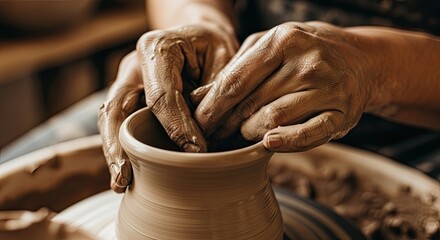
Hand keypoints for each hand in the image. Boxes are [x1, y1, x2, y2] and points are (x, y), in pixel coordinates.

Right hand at [99, 24, 237, 191]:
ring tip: (120, 183)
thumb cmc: (216, 49)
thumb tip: (203, 137)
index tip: (196, 151)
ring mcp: (129, 82)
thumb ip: (213, 94)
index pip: (161, 95)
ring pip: (112, 118)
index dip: (176, 127)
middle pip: (118, 107)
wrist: (203, 37)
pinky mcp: (132, 99)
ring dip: (115, 151)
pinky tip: (128, 173)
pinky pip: (122, 124)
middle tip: (125, 177)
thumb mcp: (225, 61)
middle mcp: (135, 65)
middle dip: (120, 145)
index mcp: (157, 48)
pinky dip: (124, 148)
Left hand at [194, 22, 375, 151]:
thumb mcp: (271, 45)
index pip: (236, 81)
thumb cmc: (306, 51)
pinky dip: (287, 142)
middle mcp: (307, 62)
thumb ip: (238, 67)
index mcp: (283, 40)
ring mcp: (327, 88)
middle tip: (213, 135)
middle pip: (251, 103)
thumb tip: (198, 97)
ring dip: (249, 133)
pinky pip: (309, 133)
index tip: (198, 122)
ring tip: (239, 136)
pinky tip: (269, 144)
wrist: (362, 59)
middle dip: (225, 124)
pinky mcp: (342, 112)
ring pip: (273, 119)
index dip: (212, 106)